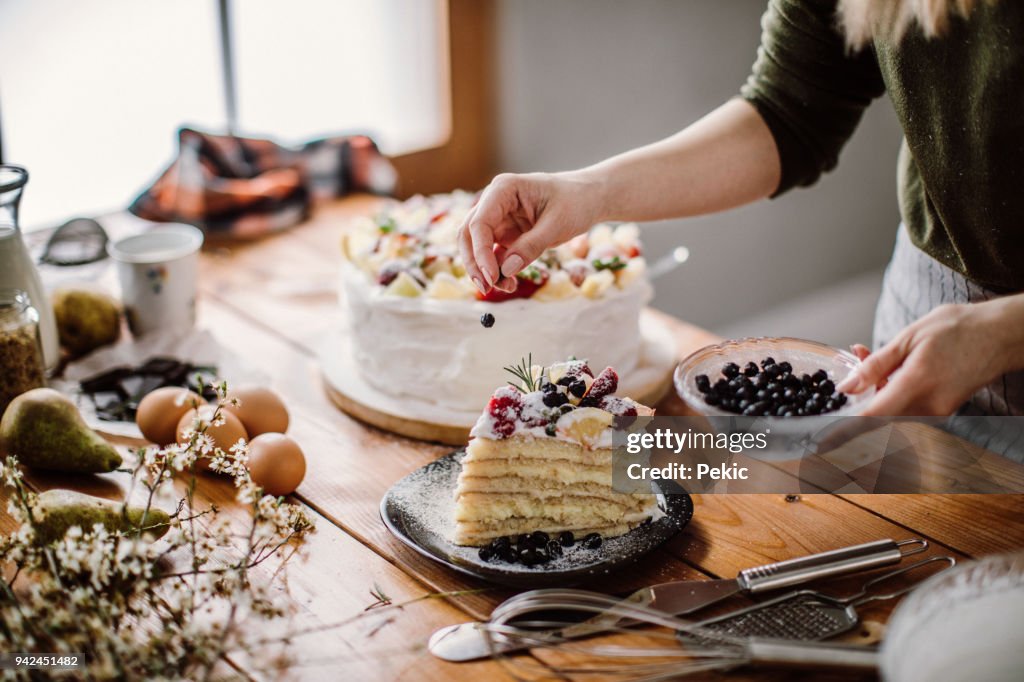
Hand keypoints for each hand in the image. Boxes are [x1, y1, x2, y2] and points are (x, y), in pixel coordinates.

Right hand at [457, 171, 603, 293]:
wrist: (589, 198)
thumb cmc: (576, 202)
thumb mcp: (558, 224)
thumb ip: (532, 246)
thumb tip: (506, 269)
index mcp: (504, 189)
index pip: (480, 222)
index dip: (480, 251)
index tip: (491, 276)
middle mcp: (495, 202)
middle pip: (469, 234)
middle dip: (474, 262)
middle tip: (486, 287)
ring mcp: (499, 219)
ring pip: (477, 247)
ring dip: (485, 269)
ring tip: (507, 287)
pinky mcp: (506, 234)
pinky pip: (493, 255)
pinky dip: (498, 270)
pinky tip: (510, 283)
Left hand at [837, 302, 1018, 415]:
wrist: (1002, 334)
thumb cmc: (959, 329)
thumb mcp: (909, 338)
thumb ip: (875, 365)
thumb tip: (846, 388)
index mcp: (917, 385)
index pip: (871, 418)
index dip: (842, 431)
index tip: (822, 442)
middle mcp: (928, 407)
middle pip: (877, 414)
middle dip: (857, 395)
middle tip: (850, 361)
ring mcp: (937, 411)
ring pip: (890, 410)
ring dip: (873, 389)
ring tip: (868, 353)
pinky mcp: (942, 410)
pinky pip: (905, 406)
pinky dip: (890, 390)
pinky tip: (887, 366)